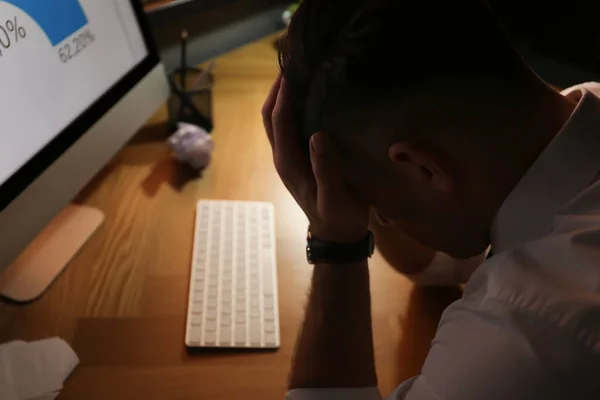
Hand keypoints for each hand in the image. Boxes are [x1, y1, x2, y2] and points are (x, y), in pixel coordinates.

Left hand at [262, 75, 368, 242]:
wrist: (335, 234)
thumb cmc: (339, 215)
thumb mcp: (334, 196)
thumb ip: (325, 168)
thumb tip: (317, 135)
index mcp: (288, 162)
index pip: (279, 120)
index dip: (282, 94)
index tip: (292, 69)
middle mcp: (282, 156)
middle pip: (270, 116)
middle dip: (276, 90)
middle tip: (292, 64)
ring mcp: (287, 158)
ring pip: (276, 121)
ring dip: (281, 98)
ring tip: (298, 75)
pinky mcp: (296, 159)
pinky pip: (287, 128)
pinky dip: (291, 109)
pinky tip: (309, 99)